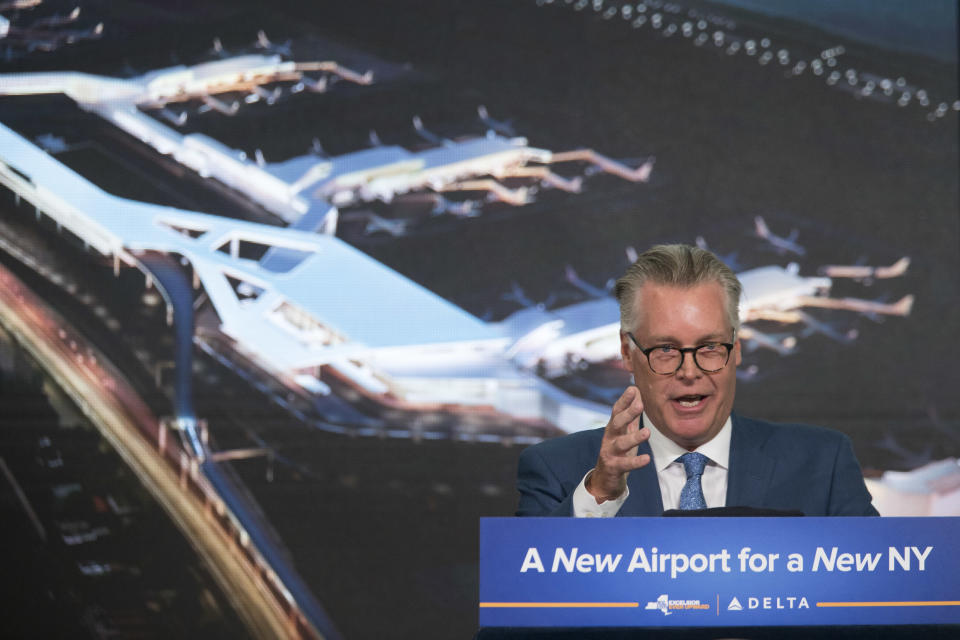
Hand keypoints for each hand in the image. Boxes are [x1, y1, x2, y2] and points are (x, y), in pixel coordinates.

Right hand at [585, 386, 650, 502]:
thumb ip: (631, 414)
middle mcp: (610, 438)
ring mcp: (610, 452)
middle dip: (627, 413)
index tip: (633, 388)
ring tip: (647, 432)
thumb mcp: (624, 432)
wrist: (605, 478)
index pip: (617, 411)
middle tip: (640, 405)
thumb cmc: (618, 451)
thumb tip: (636, 391)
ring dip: (634, 437)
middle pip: (617, 423)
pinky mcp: (613, 467)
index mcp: (613, 428)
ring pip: (621, 444)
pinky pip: (625, 464)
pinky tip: (646, 459)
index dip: (624, 400)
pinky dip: (636, 462)